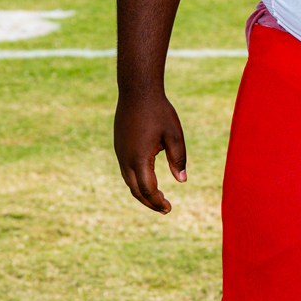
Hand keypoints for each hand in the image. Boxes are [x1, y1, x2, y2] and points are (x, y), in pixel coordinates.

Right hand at [114, 90, 187, 213]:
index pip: (148, 189)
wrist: (137, 90)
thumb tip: (182, 180)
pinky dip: (136, 180)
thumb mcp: (174, 135)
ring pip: (129, 181)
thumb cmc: (159, 111)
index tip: (169, 208)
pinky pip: (126, 170)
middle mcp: (125, 159)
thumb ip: (178, 158)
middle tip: (164, 209)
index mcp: (139, 158)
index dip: (158, 201)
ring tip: (156, 198)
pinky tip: (146, 179)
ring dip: (141, 192)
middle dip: (149, 202)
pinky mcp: (119, 146)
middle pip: (136, 190)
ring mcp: (119, 152)